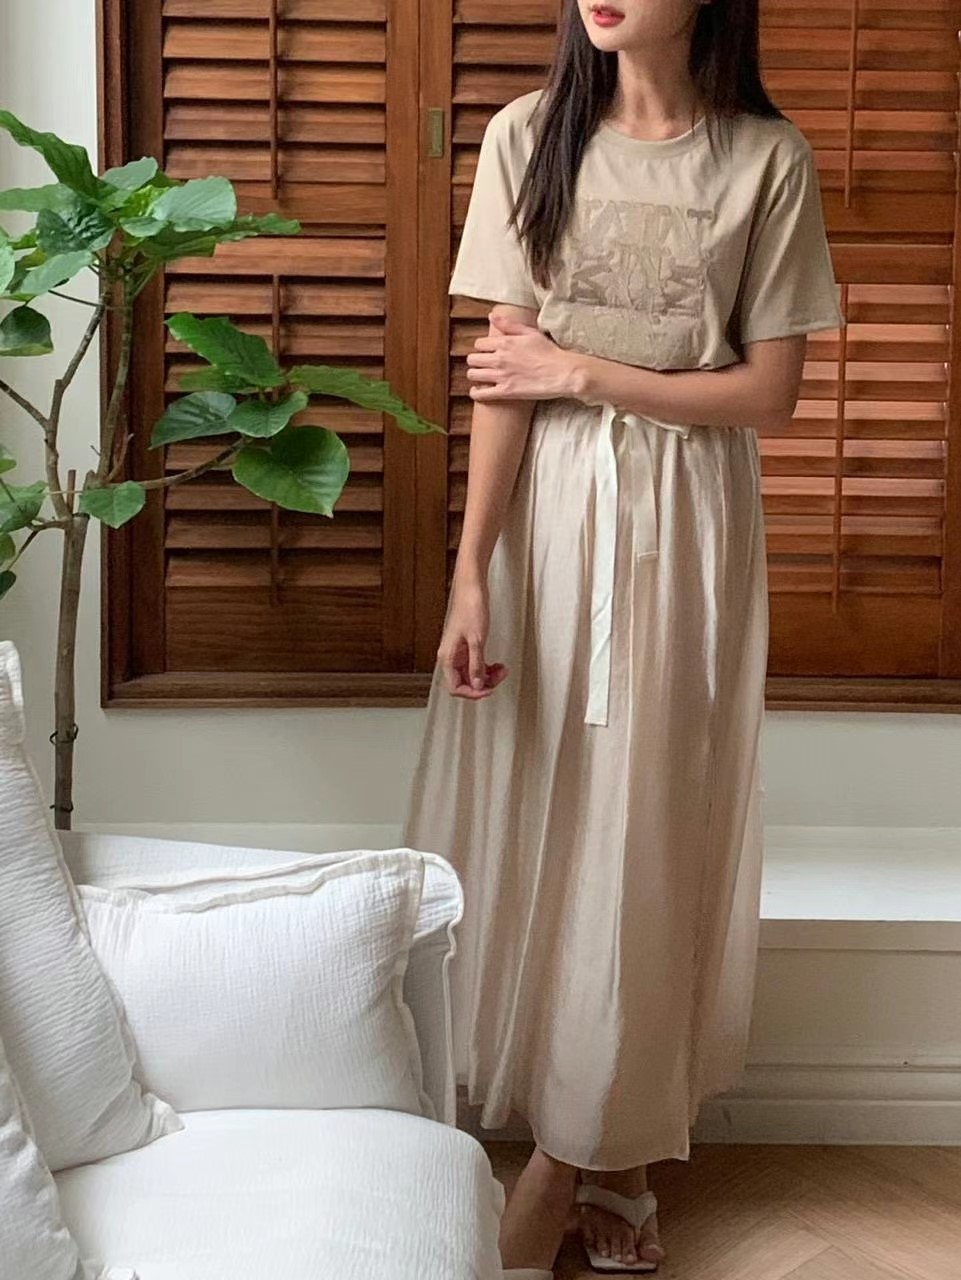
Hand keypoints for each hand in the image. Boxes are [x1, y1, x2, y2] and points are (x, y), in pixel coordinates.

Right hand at [437, 575, 508, 699]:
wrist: (472, 589)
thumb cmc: (471, 609)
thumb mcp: (477, 640)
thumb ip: (476, 664)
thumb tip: (477, 685)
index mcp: (448, 657)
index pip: (455, 687)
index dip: (472, 693)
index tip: (489, 690)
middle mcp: (451, 657)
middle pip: (465, 682)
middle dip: (483, 683)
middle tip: (499, 677)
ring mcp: (458, 652)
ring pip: (472, 674)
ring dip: (487, 676)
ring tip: (501, 670)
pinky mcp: (466, 646)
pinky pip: (475, 664)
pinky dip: (487, 667)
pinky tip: (496, 665)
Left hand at [466, 312, 580, 401]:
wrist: (562, 373)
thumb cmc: (550, 352)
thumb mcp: (530, 333)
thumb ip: (509, 325)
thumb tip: (491, 316)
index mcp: (505, 342)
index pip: (479, 344)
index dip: (481, 348)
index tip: (486, 352)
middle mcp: (500, 358)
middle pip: (472, 359)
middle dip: (475, 361)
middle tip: (482, 365)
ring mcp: (501, 375)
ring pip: (473, 374)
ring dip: (474, 375)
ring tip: (480, 377)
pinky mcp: (506, 392)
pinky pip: (481, 394)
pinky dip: (476, 393)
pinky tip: (477, 391)